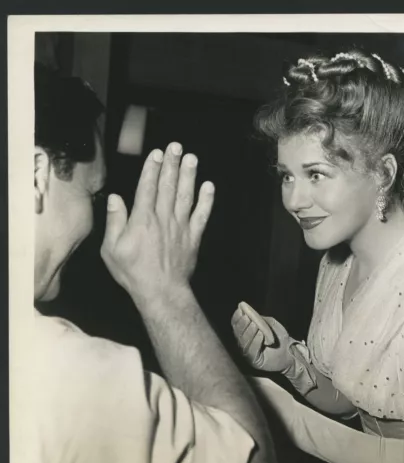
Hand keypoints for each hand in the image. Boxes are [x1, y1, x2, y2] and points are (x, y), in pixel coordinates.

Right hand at [101, 143, 214, 304]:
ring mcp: (180, 227)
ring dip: (189, 175)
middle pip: (168, 185)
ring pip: (185, 195)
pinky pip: (202, 215)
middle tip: (176, 147)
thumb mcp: (112, 249)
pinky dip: (206, 200)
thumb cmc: (134, 272)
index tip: (157, 153)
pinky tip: (209, 186)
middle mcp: (163, 218)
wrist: (161, 291)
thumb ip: (115, 221)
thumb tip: (115, 198)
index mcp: (142, 219)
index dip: (152, 168)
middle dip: (172, 164)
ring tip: (191, 158)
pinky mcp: (193, 237)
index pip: (147, 187)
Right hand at [231, 304, 294, 373]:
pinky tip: (260, 335)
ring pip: (244, 342)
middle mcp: (244, 343)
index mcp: (245, 333)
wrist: (290, 351)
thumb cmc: (279, 337)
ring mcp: (248, 353)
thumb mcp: (270, 324)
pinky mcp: (254, 361)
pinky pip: (252, 351)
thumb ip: (259, 318)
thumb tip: (246, 309)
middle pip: (238, 334)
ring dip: (249, 332)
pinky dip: (256, 342)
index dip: (237, 317)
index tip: (240, 309)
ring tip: (254, 325)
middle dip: (242, 324)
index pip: (236, 325)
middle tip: (246, 317)